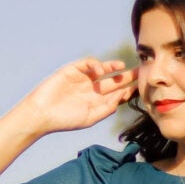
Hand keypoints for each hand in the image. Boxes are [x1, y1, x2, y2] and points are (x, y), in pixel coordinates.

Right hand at [22, 57, 136, 133]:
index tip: (142, 88)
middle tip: (141, 71)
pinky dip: (96, 64)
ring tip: (122, 67)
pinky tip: (101, 70)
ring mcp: (83, 79)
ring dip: (113, 67)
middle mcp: (93, 89)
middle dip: (127, 76)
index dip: (130, 90)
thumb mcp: (90, 117)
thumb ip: (107, 108)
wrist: (42, 114)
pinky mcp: (73, 70)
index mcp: (98, 102)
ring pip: (103, 70)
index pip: (118, 94)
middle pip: (114, 80)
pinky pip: (88, 63)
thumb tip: (122, 96)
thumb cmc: (65, 120)